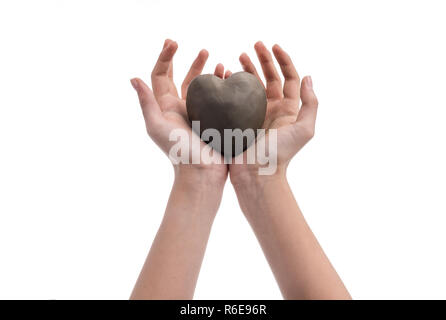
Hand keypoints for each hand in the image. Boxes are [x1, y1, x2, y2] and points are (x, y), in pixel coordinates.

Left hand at [131, 39, 228, 183]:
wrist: (202, 173)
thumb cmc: (178, 152)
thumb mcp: (157, 126)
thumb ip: (146, 103)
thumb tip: (133, 78)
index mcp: (166, 107)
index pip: (161, 76)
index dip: (165, 58)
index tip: (174, 43)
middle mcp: (182, 109)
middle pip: (184, 79)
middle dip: (192, 63)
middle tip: (203, 50)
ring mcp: (200, 115)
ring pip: (204, 89)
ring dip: (211, 74)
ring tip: (220, 64)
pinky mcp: (215, 121)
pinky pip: (219, 99)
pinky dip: (224, 87)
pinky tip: (231, 81)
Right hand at [229, 41, 318, 183]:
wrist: (256, 174)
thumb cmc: (280, 154)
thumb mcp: (305, 130)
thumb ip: (310, 104)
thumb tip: (308, 78)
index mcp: (288, 109)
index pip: (289, 78)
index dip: (283, 60)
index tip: (273, 46)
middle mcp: (272, 109)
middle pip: (270, 77)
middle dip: (263, 59)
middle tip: (254, 45)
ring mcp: (254, 114)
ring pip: (251, 85)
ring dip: (247, 69)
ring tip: (238, 56)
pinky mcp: (238, 120)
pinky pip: (235, 97)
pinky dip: (230, 84)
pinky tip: (224, 75)